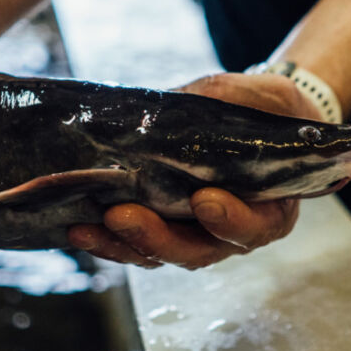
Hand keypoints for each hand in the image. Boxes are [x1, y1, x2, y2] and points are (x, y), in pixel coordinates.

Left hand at [67, 72, 315, 269]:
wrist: (255, 116)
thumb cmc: (269, 111)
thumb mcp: (267, 97)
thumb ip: (236, 102)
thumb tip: (180, 103)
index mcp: (271, 208)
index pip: (255, 227)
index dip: (231, 221)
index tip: (204, 200)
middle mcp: (232, 231)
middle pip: (197, 250)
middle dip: (157, 239)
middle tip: (122, 217)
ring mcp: (195, 233)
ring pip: (161, 253)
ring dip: (122, 245)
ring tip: (86, 230)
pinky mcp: (164, 226)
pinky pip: (137, 244)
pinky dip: (109, 240)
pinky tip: (80, 228)